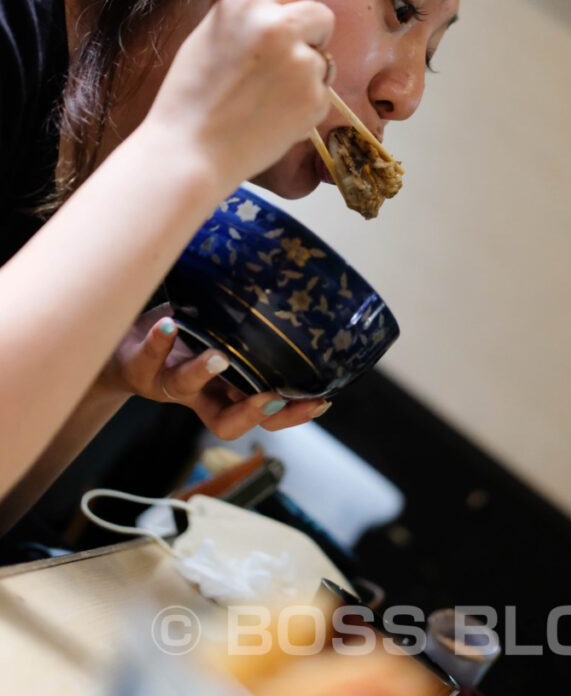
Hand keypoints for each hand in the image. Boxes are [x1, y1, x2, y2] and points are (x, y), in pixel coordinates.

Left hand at [100, 306, 329, 439]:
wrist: (113, 343)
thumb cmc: (177, 336)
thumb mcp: (218, 334)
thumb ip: (249, 325)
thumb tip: (296, 285)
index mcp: (225, 391)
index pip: (265, 414)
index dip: (291, 416)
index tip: (320, 402)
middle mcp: (198, 394)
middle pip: (227, 422)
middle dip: (252, 413)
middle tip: (273, 397)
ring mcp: (166, 382)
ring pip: (185, 389)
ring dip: (204, 373)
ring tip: (219, 357)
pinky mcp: (138, 365)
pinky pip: (147, 358)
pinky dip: (158, 342)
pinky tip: (169, 324)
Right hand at [145, 0, 333, 194]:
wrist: (190, 150)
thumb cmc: (192, 93)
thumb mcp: (211, 31)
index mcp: (248, 1)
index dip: (293, 3)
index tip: (282, 21)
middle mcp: (279, 25)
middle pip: (323, 14)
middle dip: (310, 34)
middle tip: (279, 61)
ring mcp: (301, 64)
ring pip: (325, 57)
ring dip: (307, 72)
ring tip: (267, 93)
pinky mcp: (314, 99)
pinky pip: (322, 92)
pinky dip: (304, 103)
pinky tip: (273, 114)